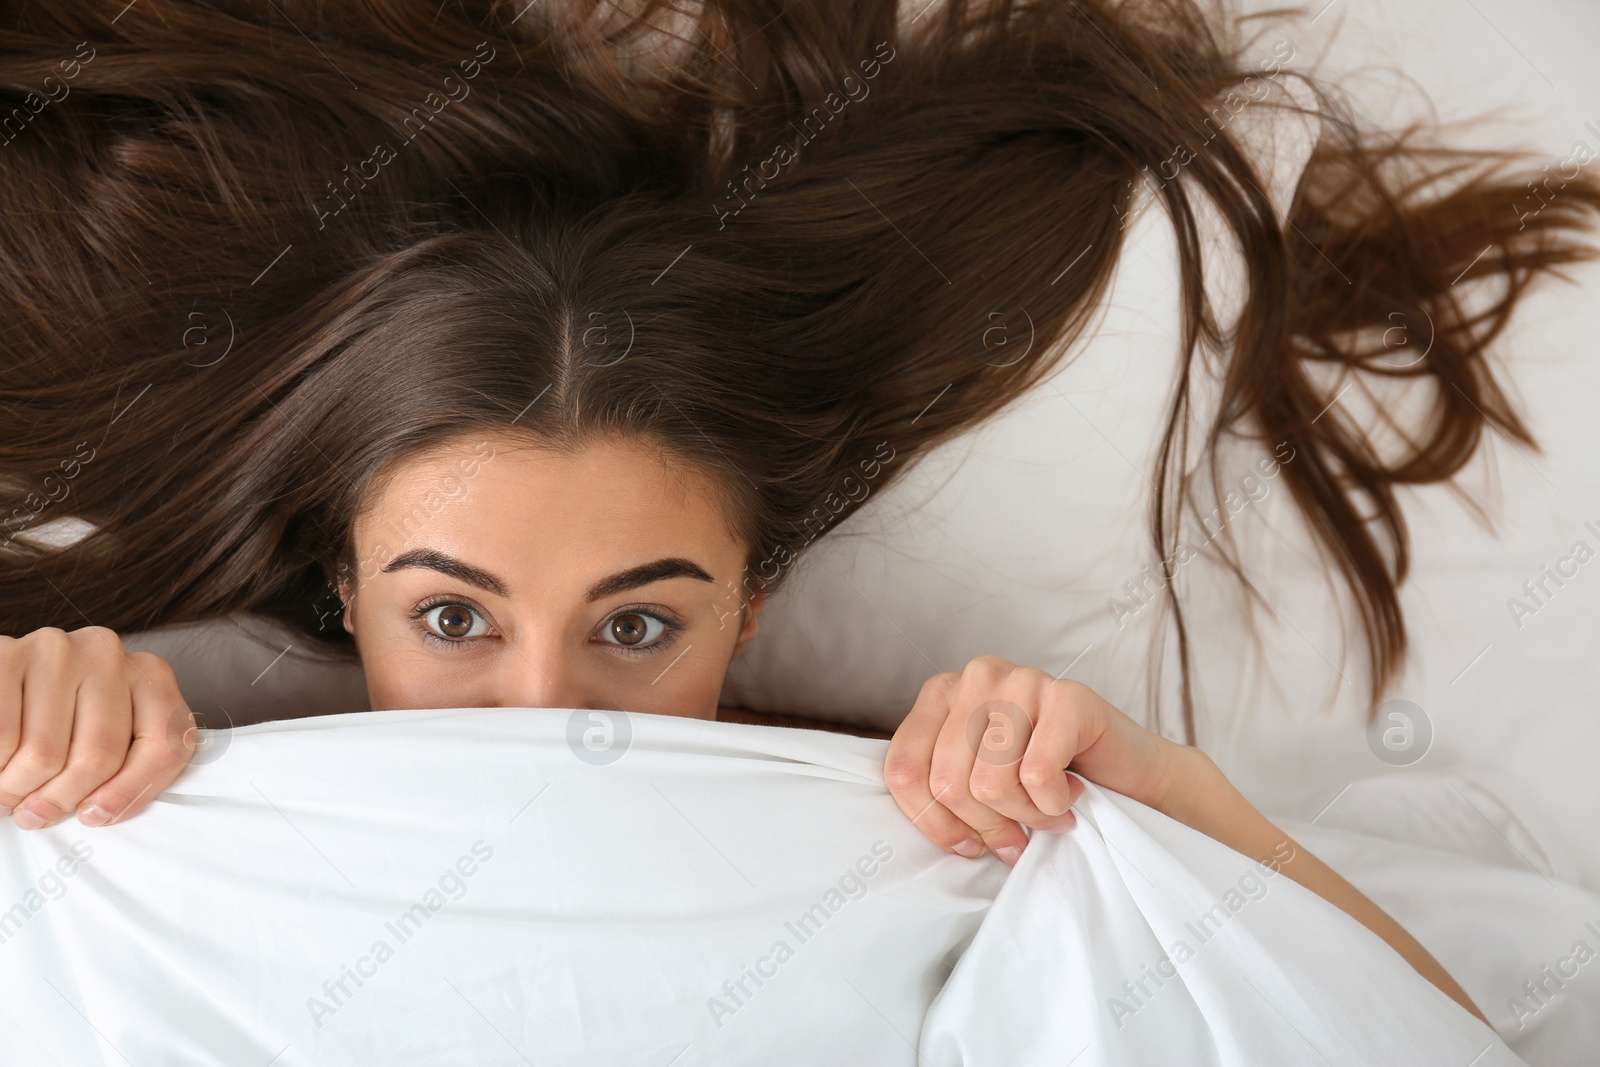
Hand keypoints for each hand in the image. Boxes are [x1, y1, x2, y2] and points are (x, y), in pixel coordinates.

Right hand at [0, 626, 196, 829]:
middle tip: (36, 813)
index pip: (164, 744)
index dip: (129, 794)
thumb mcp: (111, 732)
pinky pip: (3, 737)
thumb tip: (98, 812)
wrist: (4, 679)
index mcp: (149, 673)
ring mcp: (57, 650)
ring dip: (20, 788)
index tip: (93, 816)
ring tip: (10, 792)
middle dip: (62, 798)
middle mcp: (107, 654)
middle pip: (100, 755)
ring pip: (45, 753)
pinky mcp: (9, 655)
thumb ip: (127, 764)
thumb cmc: (61, 713)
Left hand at [884, 655, 1179, 865]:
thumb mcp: (975, 781)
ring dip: (1025, 817)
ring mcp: (1023, 679)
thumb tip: (927, 822)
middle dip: (986, 827)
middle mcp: (977, 676)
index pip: (904, 769)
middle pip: (949, 782)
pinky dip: (1055, 804)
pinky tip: (1071, 793)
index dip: (932, 823)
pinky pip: (1037, 776)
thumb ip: (941, 788)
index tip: (966, 845)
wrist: (1126, 773)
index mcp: (941, 693)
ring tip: (1047, 811)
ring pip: (990, 784)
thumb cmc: (1044, 779)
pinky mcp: (1069, 696)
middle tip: (1017, 837)